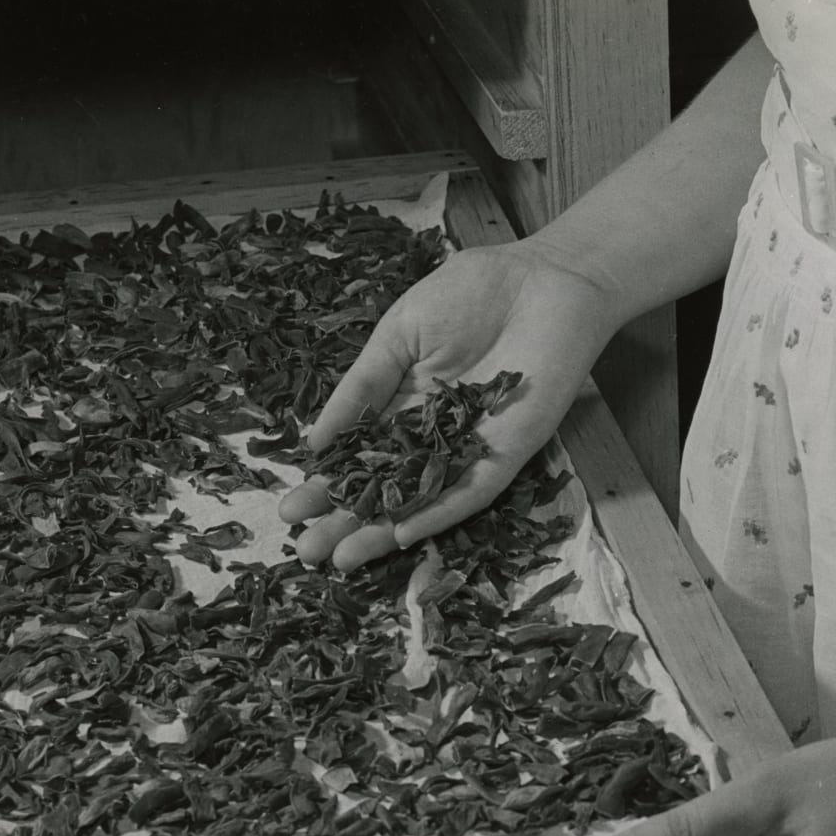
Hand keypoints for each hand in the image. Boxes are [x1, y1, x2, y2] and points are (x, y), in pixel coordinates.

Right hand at [277, 237, 622, 570]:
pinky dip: (437, 514)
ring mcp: (467, 449)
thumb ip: (361, 388)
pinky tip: (403, 535)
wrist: (545, 276)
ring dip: (382, 532)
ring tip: (341, 559)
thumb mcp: (398, 334)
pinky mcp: (507, 454)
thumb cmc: (472, 292)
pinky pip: (470, 491)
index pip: (357, 458)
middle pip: (382, 489)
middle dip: (344, 520)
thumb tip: (315, 441)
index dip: (325, 485)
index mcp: (400, 407)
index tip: (290, 512)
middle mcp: (431, 438)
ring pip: (420, 501)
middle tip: (305, 551)